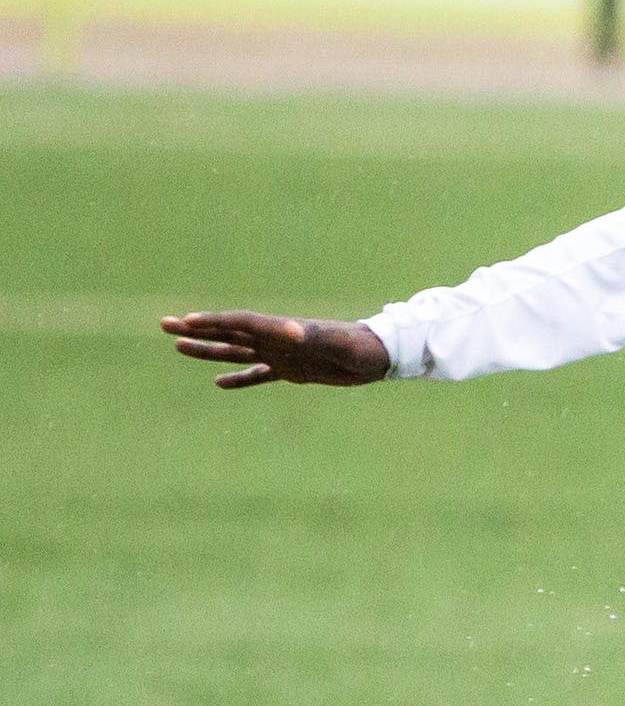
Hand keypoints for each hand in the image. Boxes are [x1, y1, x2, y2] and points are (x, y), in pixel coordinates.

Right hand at [159, 310, 388, 388]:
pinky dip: (239, 379)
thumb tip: (289, 331)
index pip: (238, 322)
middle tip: (165, 324)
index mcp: (280, 329)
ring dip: (208, 349)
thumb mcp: (334, 342)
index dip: (212, 321)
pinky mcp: (292, 371)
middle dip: (197, 329)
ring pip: (236, 352)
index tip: (184, 322)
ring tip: (178, 346)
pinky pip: (258, 375)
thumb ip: (311, 336)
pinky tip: (218, 383)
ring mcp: (281, 355)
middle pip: (228, 332)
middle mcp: (275, 340)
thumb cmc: (358, 346)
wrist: (378, 356)